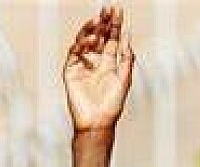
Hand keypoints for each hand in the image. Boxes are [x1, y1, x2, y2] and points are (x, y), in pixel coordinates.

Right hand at [63, 5, 133, 132]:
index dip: (115, 25)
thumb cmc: (113, 105)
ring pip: (85, 42)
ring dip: (92, 30)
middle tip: (108, 8)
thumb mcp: (124, 79)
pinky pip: (74, 54)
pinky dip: (82, 45)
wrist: (97, 121)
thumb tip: (128, 37)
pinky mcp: (70, 71)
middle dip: (104, 23)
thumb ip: (126, 58)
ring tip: (99, 21)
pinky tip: (92, 40)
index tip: (118, 11)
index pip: (112, 40)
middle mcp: (95, 62)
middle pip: (99, 37)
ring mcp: (82, 65)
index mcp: (109, 64)